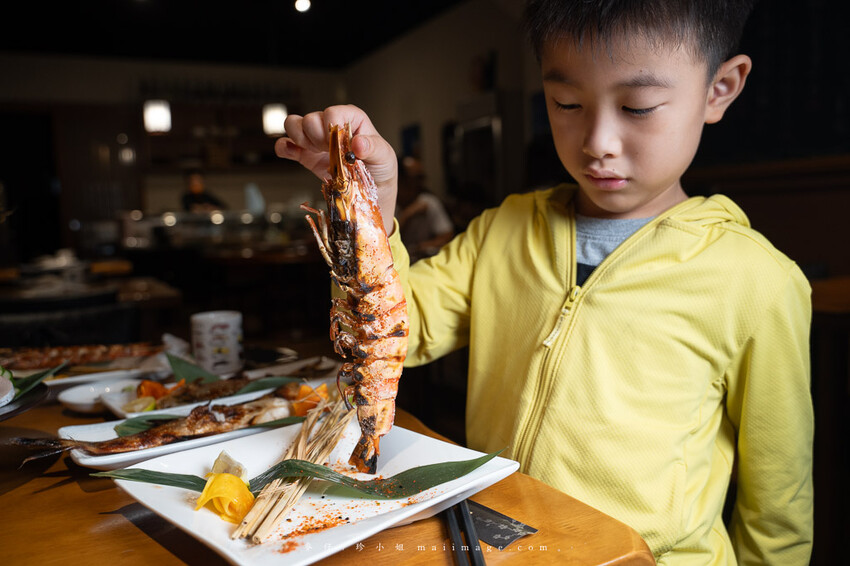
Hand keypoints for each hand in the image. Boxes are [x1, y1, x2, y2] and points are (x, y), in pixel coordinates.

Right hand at [275, 105, 397, 234]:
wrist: (370, 193)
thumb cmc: (380, 169)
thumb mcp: (384, 157)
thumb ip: (373, 148)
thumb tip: (358, 144)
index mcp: (351, 120)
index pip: (334, 113)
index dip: (331, 125)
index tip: (337, 142)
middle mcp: (331, 126)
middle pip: (311, 119)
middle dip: (316, 136)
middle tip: (328, 151)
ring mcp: (316, 140)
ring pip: (293, 124)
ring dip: (299, 138)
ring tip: (315, 153)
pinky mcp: (305, 155)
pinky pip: (285, 145)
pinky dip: (284, 148)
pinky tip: (293, 154)